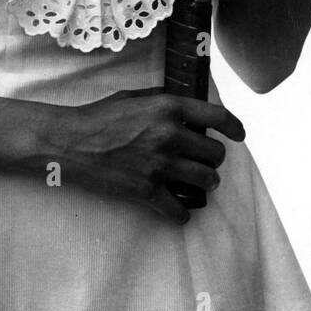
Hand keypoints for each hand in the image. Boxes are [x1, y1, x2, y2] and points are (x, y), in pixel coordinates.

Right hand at [58, 89, 244, 224]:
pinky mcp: (147, 190)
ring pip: (206, 180)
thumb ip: (161, 100)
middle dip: (214, 159)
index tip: (240, 135)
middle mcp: (169, 135)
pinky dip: (181, 213)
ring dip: (207, 183)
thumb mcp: (133, 97)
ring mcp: (160, 164)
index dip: (234, 126)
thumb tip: (184, 106)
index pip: (217, 116)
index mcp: (168, 108)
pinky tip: (178, 210)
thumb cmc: (98, 116)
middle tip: (207, 162)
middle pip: (215, 153)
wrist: (71, 142)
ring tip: (201, 183)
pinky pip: (179, 209)